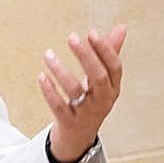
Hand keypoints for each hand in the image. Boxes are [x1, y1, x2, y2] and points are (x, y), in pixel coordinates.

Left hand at [37, 24, 126, 162]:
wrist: (80, 135)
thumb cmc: (93, 99)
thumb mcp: (103, 79)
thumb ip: (110, 53)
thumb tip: (122, 27)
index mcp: (113, 88)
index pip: (114, 67)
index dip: (105, 50)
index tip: (92, 33)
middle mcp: (103, 101)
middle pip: (98, 77)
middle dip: (86, 56)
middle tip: (72, 37)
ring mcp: (86, 113)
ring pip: (75, 91)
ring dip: (60, 71)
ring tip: (48, 54)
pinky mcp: (69, 122)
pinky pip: (58, 106)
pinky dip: (49, 91)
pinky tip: (41, 76)